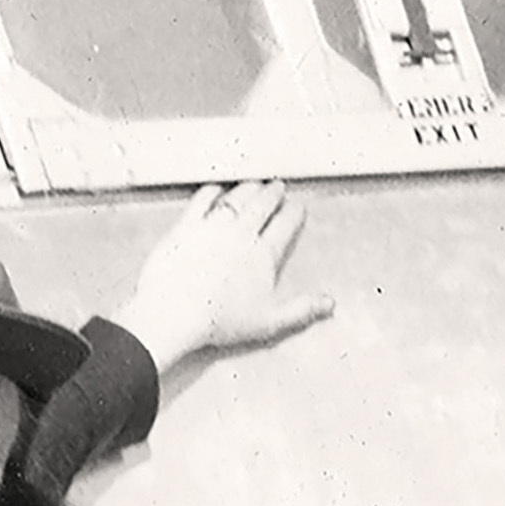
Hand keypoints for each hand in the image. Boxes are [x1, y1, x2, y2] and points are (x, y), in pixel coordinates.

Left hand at [115, 180, 333, 370]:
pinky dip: (212, 192)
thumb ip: (302, 310)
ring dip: (248, 188)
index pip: (285, 225)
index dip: (294, 213)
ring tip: (254, 184)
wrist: (176, 311)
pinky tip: (216, 190)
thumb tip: (329, 304)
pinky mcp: (187, 225)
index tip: (298, 207)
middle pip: (262, 205)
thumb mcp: (270, 321)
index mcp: (263, 255)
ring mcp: (213, 226)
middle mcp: (241, 234)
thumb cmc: (220, 320)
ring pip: (236, 198)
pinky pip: (202, 200)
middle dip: (273, 193)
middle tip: (278, 187)